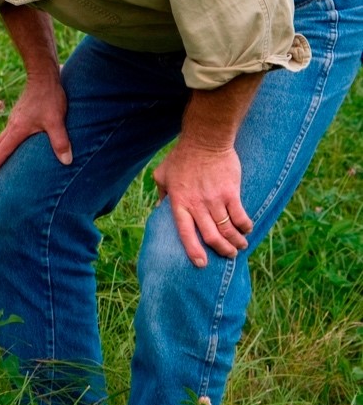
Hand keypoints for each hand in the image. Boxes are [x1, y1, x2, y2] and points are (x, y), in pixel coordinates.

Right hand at [0, 79, 72, 180]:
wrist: (43, 76)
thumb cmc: (49, 98)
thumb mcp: (56, 120)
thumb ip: (60, 141)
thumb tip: (67, 161)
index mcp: (17, 130)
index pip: (1, 152)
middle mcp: (12, 125)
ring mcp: (14, 119)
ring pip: (0, 139)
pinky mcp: (19, 114)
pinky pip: (6, 132)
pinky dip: (2, 143)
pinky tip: (9, 143)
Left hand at [153, 141, 252, 266]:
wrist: (205, 140)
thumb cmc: (181, 157)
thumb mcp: (162, 174)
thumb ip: (161, 193)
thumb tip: (159, 208)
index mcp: (178, 202)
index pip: (185, 232)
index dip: (193, 250)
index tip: (201, 263)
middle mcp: (197, 204)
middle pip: (211, 236)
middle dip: (221, 250)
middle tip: (229, 255)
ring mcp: (215, 199)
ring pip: (227, 229)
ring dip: (235, 241)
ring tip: (240, 246)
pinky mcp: (231, 193)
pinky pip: (240, 216)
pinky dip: (245, 226)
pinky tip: (246, 229)